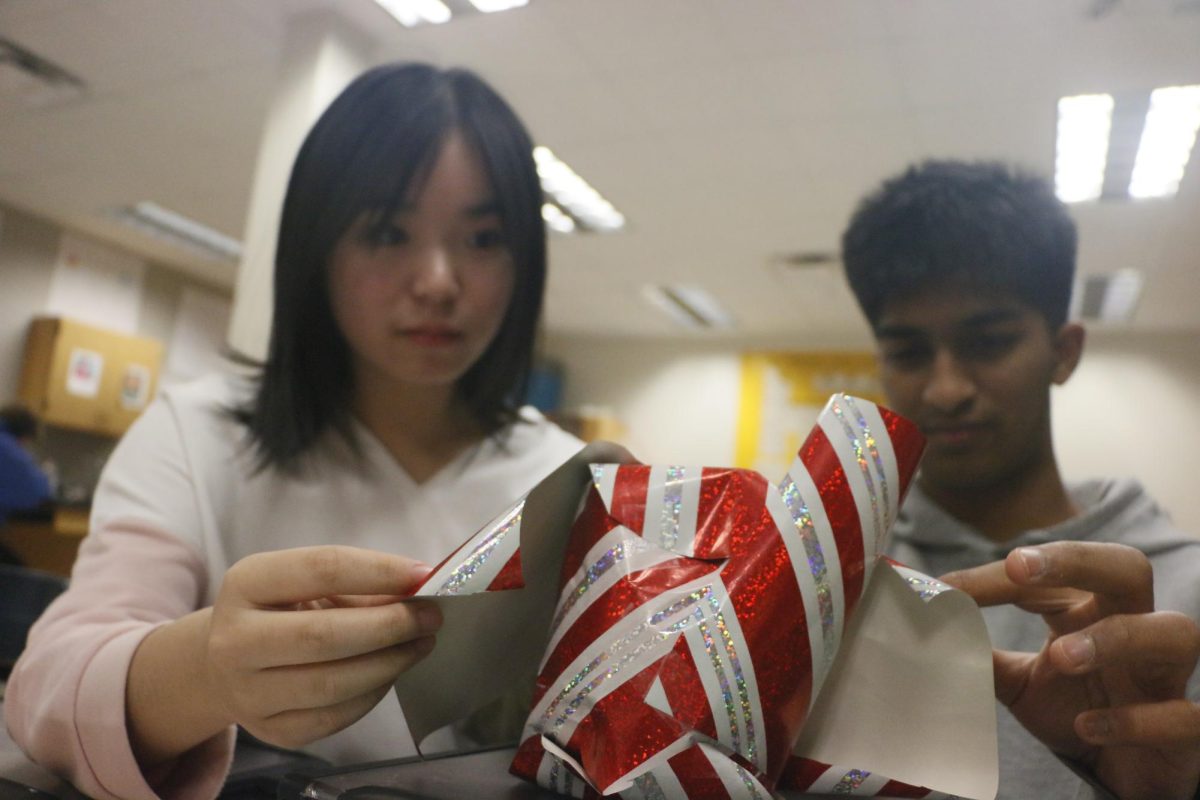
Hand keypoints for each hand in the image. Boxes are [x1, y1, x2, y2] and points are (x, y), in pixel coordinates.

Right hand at [204, 545, 442, 748]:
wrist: (227, 665)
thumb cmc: (282, 611)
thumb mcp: (306, 583)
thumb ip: (358, 585)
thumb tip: (419, 591)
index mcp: (246, 584)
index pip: (321, 569)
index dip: (379, 570)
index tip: (423, 574)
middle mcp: (234, 640)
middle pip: (323, 635)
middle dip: (390, 625)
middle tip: (432, 617)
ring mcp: (248, 693)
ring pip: (332, 684)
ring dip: (390, 662)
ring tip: (420, 644)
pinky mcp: (271, 732)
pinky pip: (335, 717)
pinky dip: (374, 694)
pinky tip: (392, 672)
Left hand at [942, 541, 1199, 799]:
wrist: (1123, 773)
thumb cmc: (1077, 711)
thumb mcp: (1018, 683)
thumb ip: (980, 657)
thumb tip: (921, 633)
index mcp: (1089, 611)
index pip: (1051, 575)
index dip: (1000, 575)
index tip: (948, 585)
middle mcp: (1133, 629)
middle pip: (1127, 568)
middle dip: (1076, 559)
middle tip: (1020, 566)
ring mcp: (1165, 677)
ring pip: (1174, 632)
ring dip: (1117, 637)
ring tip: (1062, 654)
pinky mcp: (1188, 727)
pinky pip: (1185, 714)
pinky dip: (1138, 719)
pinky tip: (1089, 725)